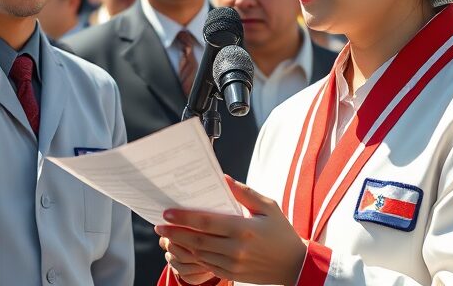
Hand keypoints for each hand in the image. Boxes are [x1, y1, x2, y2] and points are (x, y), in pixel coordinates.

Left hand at [156, 176, 306, 285]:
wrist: (294, 265)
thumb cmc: (281, 231)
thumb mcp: (268, 207)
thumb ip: (243, 192)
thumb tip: (222, 179)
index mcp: (244, 228)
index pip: (206, 222)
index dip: (184, 217)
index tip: (167, 212)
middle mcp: (236, 248)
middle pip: (197, 240)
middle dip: (175, 231)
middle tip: (158, 223)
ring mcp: (233, 264)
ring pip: (199, 254)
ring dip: (181, 244)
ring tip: (167, 234)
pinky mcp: (232, 274)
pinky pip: (207, 265)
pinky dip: (193, 256)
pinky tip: (185, 247)